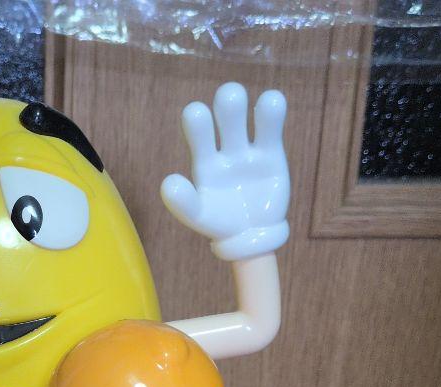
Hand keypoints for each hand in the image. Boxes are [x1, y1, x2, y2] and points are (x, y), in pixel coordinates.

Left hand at [161, 83, 289, 260]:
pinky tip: (272, 102)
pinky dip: (273, 113)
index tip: (196, 112)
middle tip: (229, 97)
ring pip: (248, 120)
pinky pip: (271, 129)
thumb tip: (168, 183)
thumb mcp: (199, 216)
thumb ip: (183, 203)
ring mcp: (248, 150)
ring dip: (249, 107)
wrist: (249, 235)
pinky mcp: (271, 154)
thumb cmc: (219, 223)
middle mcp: (225, 150)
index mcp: (205, 160)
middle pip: (224, 117)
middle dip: (227, 106)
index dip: (197, 121)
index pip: (198, 134)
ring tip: (253, 101)